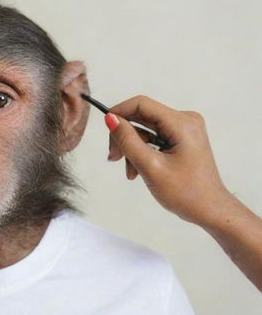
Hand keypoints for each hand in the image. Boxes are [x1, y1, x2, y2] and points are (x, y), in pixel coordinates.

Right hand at [105, 96, 233, 225]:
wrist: (209, 210)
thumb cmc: (185, 192)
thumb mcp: (150, 166)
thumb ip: (128, 140)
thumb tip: (110, 118)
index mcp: (182, 124)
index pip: (141, 104)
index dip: (119, 112)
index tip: (104, 129)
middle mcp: (185, 121)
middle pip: (142, 117)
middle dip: (125, 137)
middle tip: (113, 158)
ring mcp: (185, 129)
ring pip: (145, 129)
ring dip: (132, 148)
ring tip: (130, 172)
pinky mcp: (182, 139)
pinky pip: (154, 138)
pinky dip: (143, 152)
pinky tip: (139, 170)